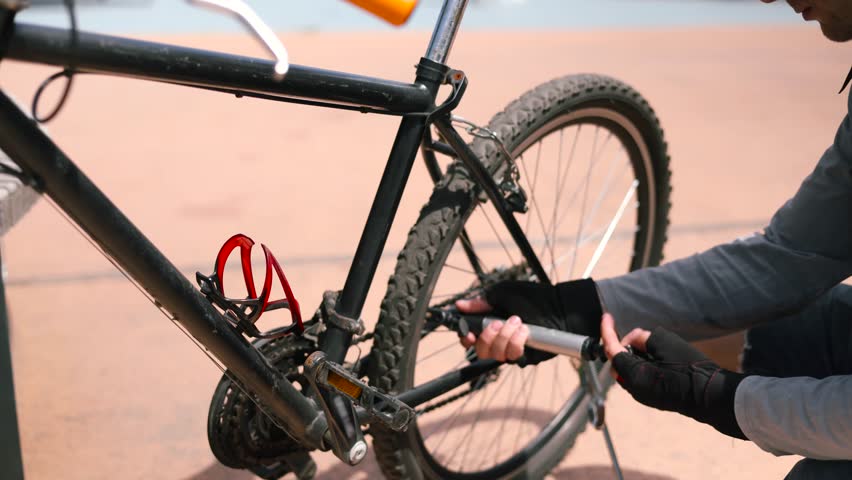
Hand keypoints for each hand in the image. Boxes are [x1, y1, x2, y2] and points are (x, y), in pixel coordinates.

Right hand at [456, 279, 602, 365]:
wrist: (558, 306)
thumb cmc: (533, 297)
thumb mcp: (503, 293)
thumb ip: (481, 301)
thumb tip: (459, 304)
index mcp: (490, 323)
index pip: (469, 337)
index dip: (465, 337)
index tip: (468, 333)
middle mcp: (498, 339)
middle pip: (479, 350)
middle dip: (487, 336)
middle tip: (498, 322)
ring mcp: (511, 349)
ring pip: (495, 354)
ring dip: (504, 336)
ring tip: (517, 322)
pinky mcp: (525, 357)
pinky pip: (513, 357)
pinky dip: (517, 342)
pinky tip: (525, 331)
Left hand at [600, 314, 748, 439]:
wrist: (713, 396)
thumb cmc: (692, 369)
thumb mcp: (665, 343)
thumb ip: (643, 338)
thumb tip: (633, 339)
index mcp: (634, 376)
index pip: (613, 351)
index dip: (607, 331)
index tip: (606, 318)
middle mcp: (634, 389)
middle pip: (619, 361)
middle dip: (624, 345)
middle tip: (639, 335)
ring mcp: (643, 395)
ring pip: (629, 368)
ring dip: (635, 354)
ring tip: (653, 346)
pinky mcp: (653, 397)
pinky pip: (639, 376)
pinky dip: (642, 363)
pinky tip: (658, 357)